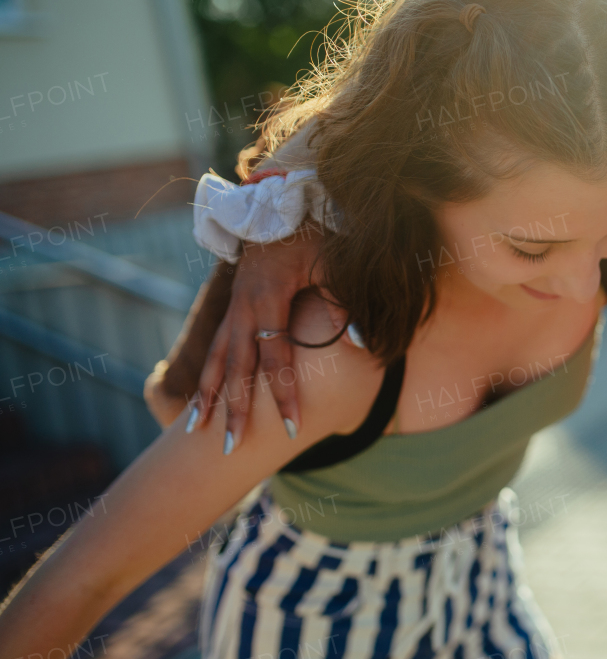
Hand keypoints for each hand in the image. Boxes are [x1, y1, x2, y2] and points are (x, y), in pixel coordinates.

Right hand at [192, 229, 323, 450]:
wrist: (282, 208)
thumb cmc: (316, 235)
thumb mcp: (336, 261)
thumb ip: (345, 300)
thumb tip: (360, 341)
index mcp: (268, 297)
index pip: (276, 357)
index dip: (284, 394)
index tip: (291, 428)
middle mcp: (243, 307)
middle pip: (237, 367)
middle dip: (234, 410)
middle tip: (229, 450)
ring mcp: (234, 308)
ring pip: (217, 359)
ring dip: (207, 397)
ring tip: (194, 432)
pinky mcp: (233, 309)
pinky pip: (216, 348)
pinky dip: (207, 376)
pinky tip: (199, 402)